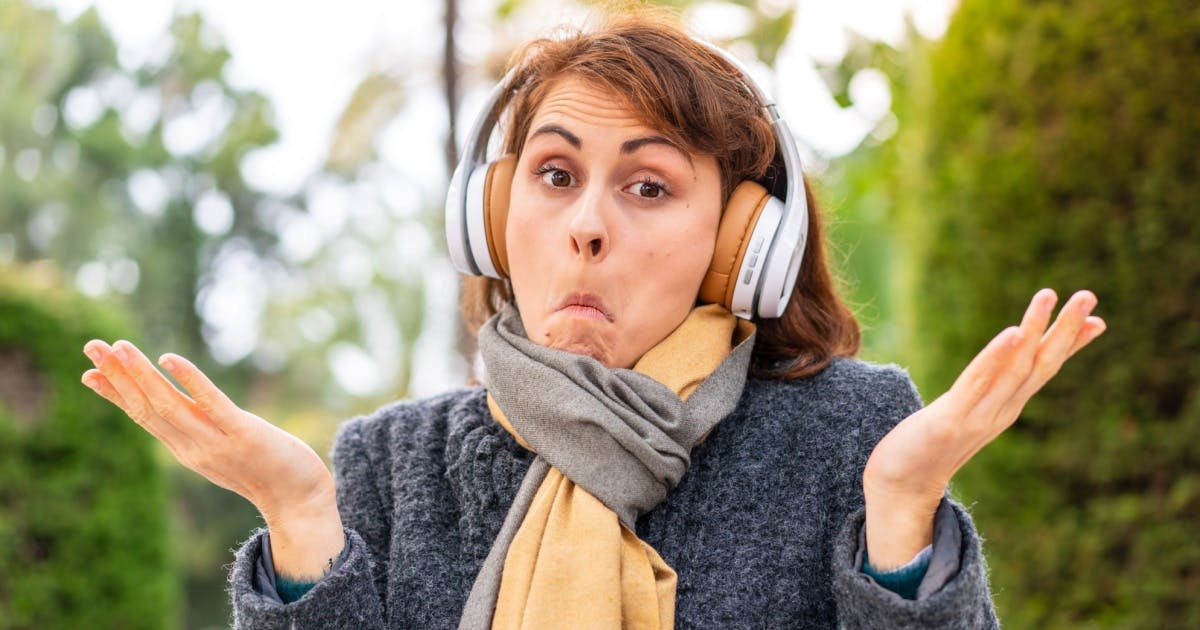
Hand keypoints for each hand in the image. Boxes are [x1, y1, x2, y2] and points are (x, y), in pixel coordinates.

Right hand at [81, 339, 343, 577]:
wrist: (300, 502)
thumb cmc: (267, 472)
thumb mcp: (222, 451)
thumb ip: (201, 431)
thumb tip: (185, 408)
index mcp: (186, 450)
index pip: (142, 417)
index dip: (115, 394)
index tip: (88, 372)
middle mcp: (194, 448)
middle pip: (147, 407)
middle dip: (117, 376)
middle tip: (91, 346)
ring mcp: (217, 443)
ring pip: (169, 405)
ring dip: (142, 374)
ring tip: (120, 347)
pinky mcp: (244, 435)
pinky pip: (211, 404)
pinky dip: (189, 380)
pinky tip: (170, 359)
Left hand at [862, 288, 1106, 568]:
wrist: (899, 488)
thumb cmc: (927, 448)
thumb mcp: (963, 417)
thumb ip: (981, 397)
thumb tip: (991, 381)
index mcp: (1005, 409)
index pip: (1044, 371)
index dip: (1070, 345)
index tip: (1099, 320)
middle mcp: (1000, 412)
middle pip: (1040, 364)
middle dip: (1065, 329)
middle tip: (1089, 295)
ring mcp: (978, 417)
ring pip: (1016, 367)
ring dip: (1035, 329)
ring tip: (1049, 296)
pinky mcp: (950, 420)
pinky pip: (978, 382)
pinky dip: (997, 357)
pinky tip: (1013, 332)